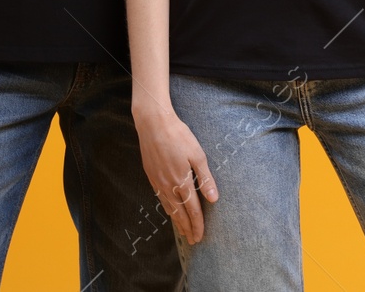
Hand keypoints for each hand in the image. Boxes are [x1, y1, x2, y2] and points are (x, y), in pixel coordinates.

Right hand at [134, 108, 218, 243]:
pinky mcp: (151, 175)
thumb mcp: (197, 154)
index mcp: (182, 181)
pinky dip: (167, 209)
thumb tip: (213, 198)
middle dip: (187, 228)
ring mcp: (158, 181)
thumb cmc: (178, 136)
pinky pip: (160, 199)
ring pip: (168, 208)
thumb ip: (205, 178)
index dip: (197, 224)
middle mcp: (168, 185)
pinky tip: (170, 211)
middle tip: (193, 240)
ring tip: (183, 231)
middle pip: (179, 213)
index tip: (200, 236)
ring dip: (177, 221)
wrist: (153, 124)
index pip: (192, 209)